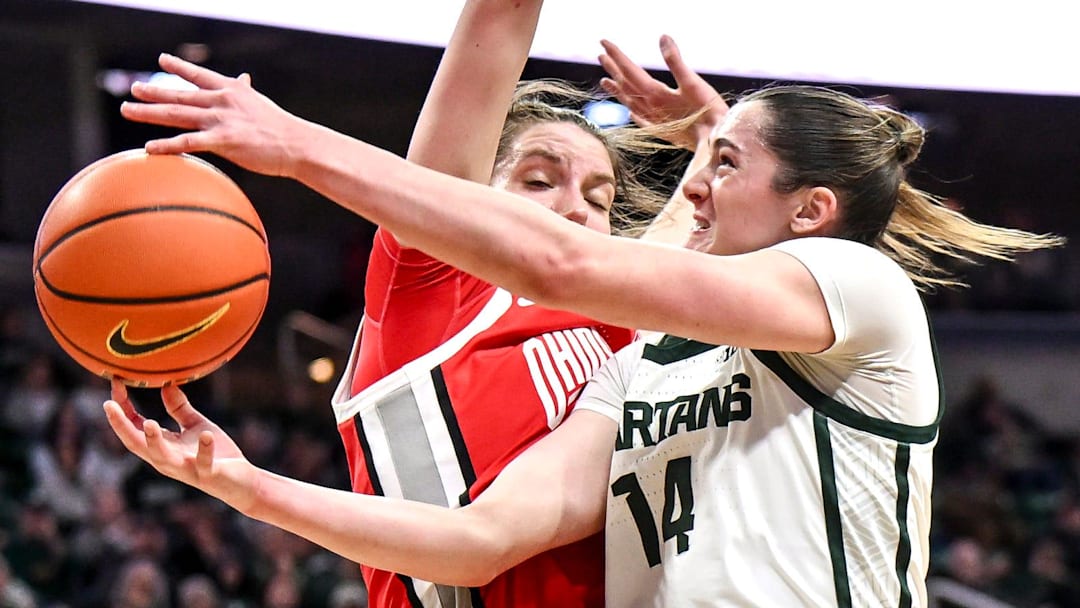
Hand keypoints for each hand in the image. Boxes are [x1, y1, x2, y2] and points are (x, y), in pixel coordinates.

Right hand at [103, 379, 257, 511]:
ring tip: (149, 422)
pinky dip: (204, 450)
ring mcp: (187, 469)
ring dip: (154, 441)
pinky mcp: (209, 474)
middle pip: (137, 444)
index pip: (134, 427)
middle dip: (121, 425)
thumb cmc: (216, 453)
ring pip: (163, 458)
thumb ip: (179, 409)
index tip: (116, 383)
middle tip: (109, 404)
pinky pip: (204, 463)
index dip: (121, 408)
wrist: (242, 482)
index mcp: (162, 447)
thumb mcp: (194, 426)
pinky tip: (206, 435)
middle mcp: (168, 460)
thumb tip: (166, 385)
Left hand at [120, 53, 307, 176]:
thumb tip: (244, 78)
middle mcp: (222, 100)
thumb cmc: (281, 128)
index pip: (199, 75)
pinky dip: (167, 145)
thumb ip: (245, 91)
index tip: (162, 60)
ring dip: (148, 112)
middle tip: (133, 88)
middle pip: (179, 95)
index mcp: (231, 90)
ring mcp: (221, 120)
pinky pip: (188, 142)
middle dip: (153, 91)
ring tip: (128, 110)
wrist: (297, 144)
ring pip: (177, 115)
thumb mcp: (259, 103)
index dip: (179, 67)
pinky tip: (150, 148)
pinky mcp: (223, 141)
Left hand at [599, 35, 727, 148]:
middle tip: (601, 55)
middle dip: (613, 68)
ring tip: (605, 81)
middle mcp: (650, 107)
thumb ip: (676, 61)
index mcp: (655, 94)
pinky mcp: (662, 131)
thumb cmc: (707, 112)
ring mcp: (654, 120)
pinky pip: (641, 119)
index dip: (617, 55)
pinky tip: (630, 112)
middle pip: (626, 85)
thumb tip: (663, 37)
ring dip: (617, 90)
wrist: (714, 144)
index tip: (603, 42)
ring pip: (630, 102)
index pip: (629, 71)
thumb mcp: (693, 82)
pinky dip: (633, 113)